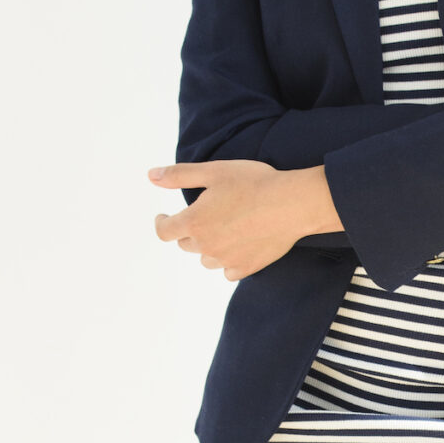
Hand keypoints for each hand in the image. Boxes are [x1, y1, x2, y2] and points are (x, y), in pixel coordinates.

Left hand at [148, 160, 340, 279]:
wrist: (292, 204)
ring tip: (223, 230)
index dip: (162, 222)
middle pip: (185, 244)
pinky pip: (227, 271)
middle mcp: (206, 245)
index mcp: (194, 221)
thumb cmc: (253, 183)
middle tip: (204, 216)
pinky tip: (238, 246)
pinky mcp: (246, 268)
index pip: (164, 231)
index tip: (165, 216)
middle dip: (189, 231)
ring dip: (208, 247)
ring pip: (206, 259)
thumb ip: (179, 175)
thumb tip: (151, 176)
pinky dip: (228, 261)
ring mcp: (226, 260)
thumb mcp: (213, 171)